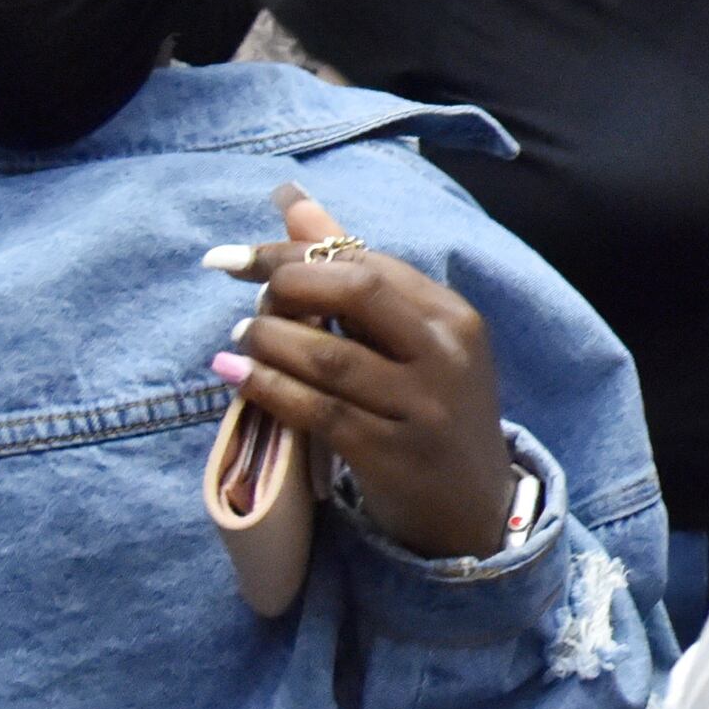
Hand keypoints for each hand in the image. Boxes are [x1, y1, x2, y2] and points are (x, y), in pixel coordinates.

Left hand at [213, 186, 514, 561]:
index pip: (367, 262)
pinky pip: (319, 413)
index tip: (235, 258)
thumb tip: (290, 199)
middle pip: (357, 292)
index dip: (294, 252)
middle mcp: (445, 355)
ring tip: (238, 341)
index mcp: (452, 316)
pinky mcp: (394, 456)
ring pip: (330, 356)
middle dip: (287, 286)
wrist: (473, 509)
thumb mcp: (410, 341)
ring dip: (269, 341)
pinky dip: (270, 389)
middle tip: (247, 301)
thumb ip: (353, 269)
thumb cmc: (430, 411)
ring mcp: (423, 408)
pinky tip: (236, 377)